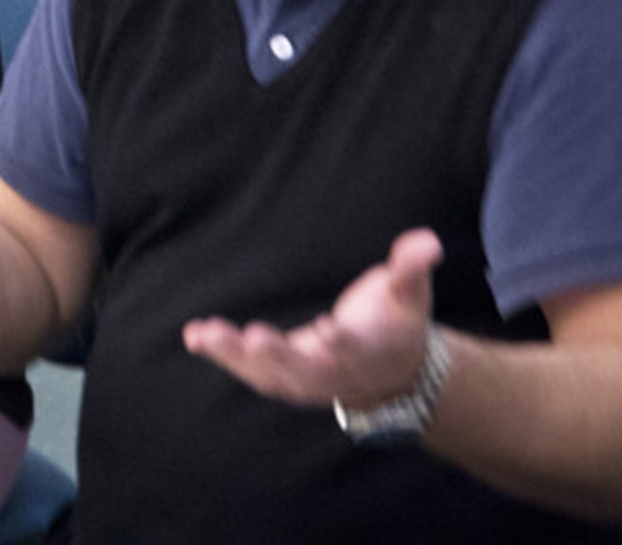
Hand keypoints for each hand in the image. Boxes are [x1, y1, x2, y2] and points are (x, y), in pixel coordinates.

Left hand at [182, 228, 443, 407]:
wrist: (392, 374)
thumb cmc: (396, 322)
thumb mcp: (410, 294)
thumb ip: (411, 267)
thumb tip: (428, 241)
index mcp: (369, 352)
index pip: (354, 350)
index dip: (340, 343)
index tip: (326, 328)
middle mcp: (334, 374)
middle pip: (304, 370)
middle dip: (279, 355)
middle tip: (254, 337)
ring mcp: (305, 380)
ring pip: (268, 374)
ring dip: (235, 356)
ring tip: (204, 334)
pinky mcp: (282, 376)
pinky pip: (249, 370)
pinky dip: (222, 356)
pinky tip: (194, 336)